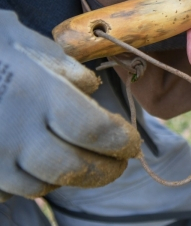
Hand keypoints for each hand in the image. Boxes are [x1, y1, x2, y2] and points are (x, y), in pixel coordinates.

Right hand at [0, 10, 140, 201]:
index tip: (132, 143)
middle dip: (105, 170)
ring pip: (40, 185)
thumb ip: (67, 68)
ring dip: (68, 177)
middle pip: (73, 167)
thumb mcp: (31, 44)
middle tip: (119, 164)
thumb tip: (91, 89)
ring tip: (80, 161)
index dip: (120, 141)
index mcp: (37, 93)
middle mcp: (15, 130)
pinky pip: (8, 191)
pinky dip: (29, 181)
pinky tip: (39, 165)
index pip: (94, 129)